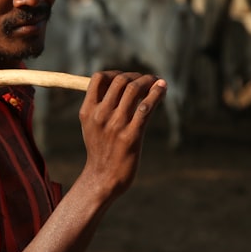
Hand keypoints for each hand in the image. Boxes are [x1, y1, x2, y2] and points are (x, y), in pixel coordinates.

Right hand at [78, 70, 165, 201]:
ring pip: (134, 90)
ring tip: (157, 82)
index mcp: (87, 111)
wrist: (103, 178)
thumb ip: (101, 107)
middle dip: (136, 76)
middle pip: (120, 81)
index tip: (128, 78)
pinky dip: (157, 93)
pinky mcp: (132, 135)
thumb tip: (121, 86)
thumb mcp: (92, 126)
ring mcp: (116, 125)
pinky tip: (163, 88)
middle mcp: (100, 115)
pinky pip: (146, 107)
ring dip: (149, 81)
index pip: (99, 78)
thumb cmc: (101, 151)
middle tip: (147, 80)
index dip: (116, 73)